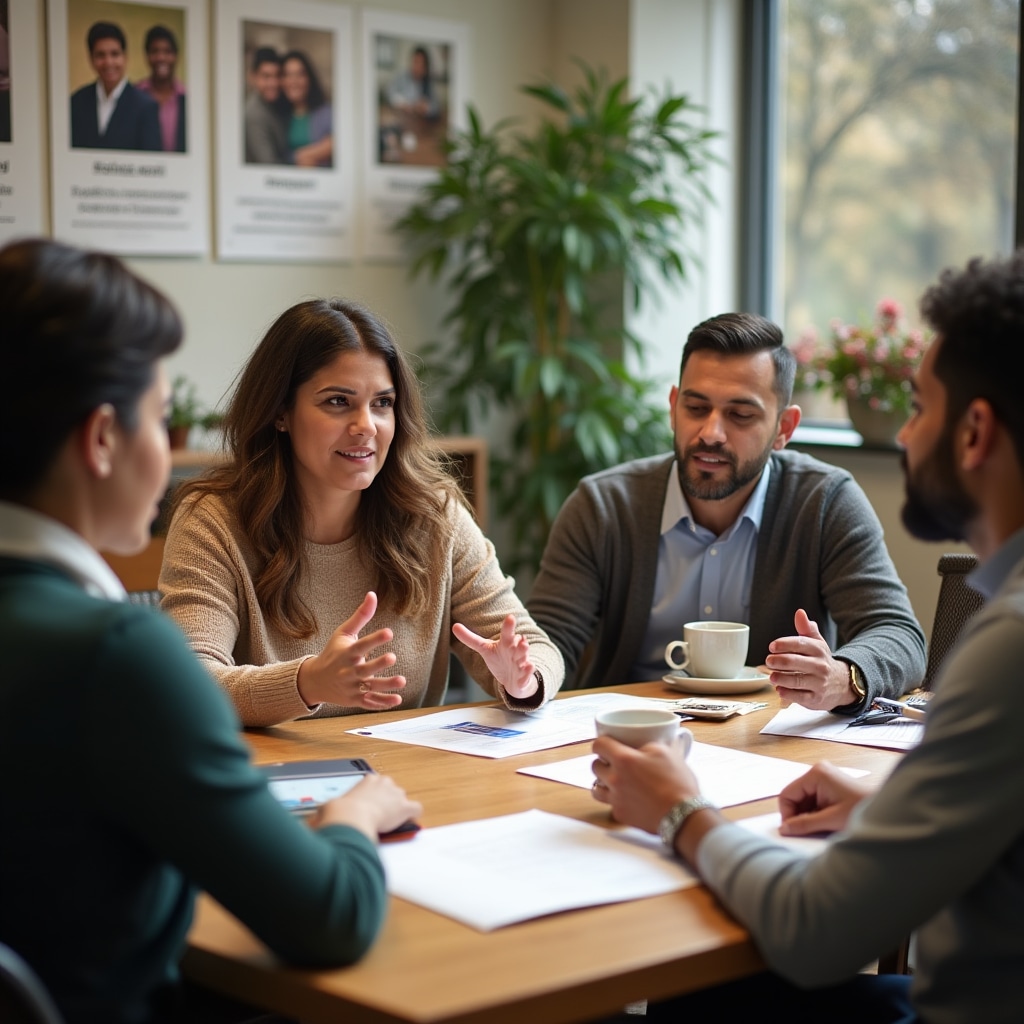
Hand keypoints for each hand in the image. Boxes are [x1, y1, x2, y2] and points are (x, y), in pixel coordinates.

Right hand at [297, 592, 405, 710]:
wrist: (314, 681)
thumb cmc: (333, 652)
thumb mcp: (343, 633)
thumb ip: (361, 615)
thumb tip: (373, 594)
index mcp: (347, 653)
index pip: (361, 645)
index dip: (375, 639)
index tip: (389, 632)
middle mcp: (349, 671)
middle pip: (364, 669)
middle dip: (378, 664)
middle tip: (392, 657)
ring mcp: (352, 687)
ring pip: (370, 687)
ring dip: (386, 685)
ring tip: (403, 680)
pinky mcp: (355, 699)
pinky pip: (369, 702)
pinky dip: (382, 703)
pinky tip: (397, 699)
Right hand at [312, 773, 421, 841]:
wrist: (352, 817)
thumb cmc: (341, 810)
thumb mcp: (331, 805)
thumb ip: (327, 809)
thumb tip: (313, 820)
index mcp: (369, 779)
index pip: (376, 785)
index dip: (374, 798)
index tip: (369, 808)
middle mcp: (385, 782)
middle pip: (391, 791)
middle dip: (387, 802)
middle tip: (378, 817)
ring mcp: (397, 794)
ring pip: (403, 799)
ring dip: (398, 809)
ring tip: (390, 822)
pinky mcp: (405, 807)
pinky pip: (416, 809)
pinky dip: (412, 816)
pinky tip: (407, 823)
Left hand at [452, 614, 538, 699]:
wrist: (513, 679)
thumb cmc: (500, 660)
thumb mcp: (485, 649)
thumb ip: (470, 639)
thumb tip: (454, 626)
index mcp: (506, 643)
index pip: (507, 633)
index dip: (508, 626)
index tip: (510, 617)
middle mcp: (515, 651)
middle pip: (519, 644)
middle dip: (520, 641)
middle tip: (520, 638)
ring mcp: (521, 664)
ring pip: (524, 657)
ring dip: (524, 653)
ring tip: (524, 647)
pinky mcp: (524, 677)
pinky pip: (527, 674)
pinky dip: (528, 671)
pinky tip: (529, 667)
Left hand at [591, 735, 696, 832]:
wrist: (683, 815)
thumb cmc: (677, 782)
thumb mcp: (665, 751)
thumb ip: (649, 743)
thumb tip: (647, 740)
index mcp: (623, 759)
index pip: (598, 745)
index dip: (603, 742)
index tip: (608, 743)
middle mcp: (614, 779)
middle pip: (595, 766)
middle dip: (603, 762)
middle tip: (616, 762)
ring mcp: (615, 799)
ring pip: (596, 788)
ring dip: (603, 782)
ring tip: (615, 781)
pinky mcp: (621, 815)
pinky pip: (610, 804)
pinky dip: (616, 800)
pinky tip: (627, 798)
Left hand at [764, 609, 857, 710]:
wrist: (842, 684)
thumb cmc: (822, 661)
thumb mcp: (817, 643)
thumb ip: (806, 629)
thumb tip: (799, 612)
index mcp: (819, 650)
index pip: (800, 643)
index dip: (784, 644)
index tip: (772, 646)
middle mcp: (820, 666)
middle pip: (795, 662)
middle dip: (778, 661)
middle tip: (768, 661)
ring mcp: (819, 683)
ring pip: (796, 680)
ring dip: (780, 678)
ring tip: (771, 676)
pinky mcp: (816, 699)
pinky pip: (799, 697)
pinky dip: (787, 693)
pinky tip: (779, 689)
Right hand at [778, 761, 872, 835]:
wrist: (888, 812)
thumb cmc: (863, 810)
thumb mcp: (831, 820)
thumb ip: (805, 824)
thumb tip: (784, 829)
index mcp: (816, 774)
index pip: (787, 794)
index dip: (787, 814)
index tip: (791, 831)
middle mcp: (818, 772)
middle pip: (795, 797)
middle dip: (798, 815)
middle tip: (805, 833)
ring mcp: (824, 779)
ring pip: (803, 801)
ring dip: (807, 816)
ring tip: (820, 828)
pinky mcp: (830, 787)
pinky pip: (813, 802)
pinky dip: (815, 815)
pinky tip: (825, 824)